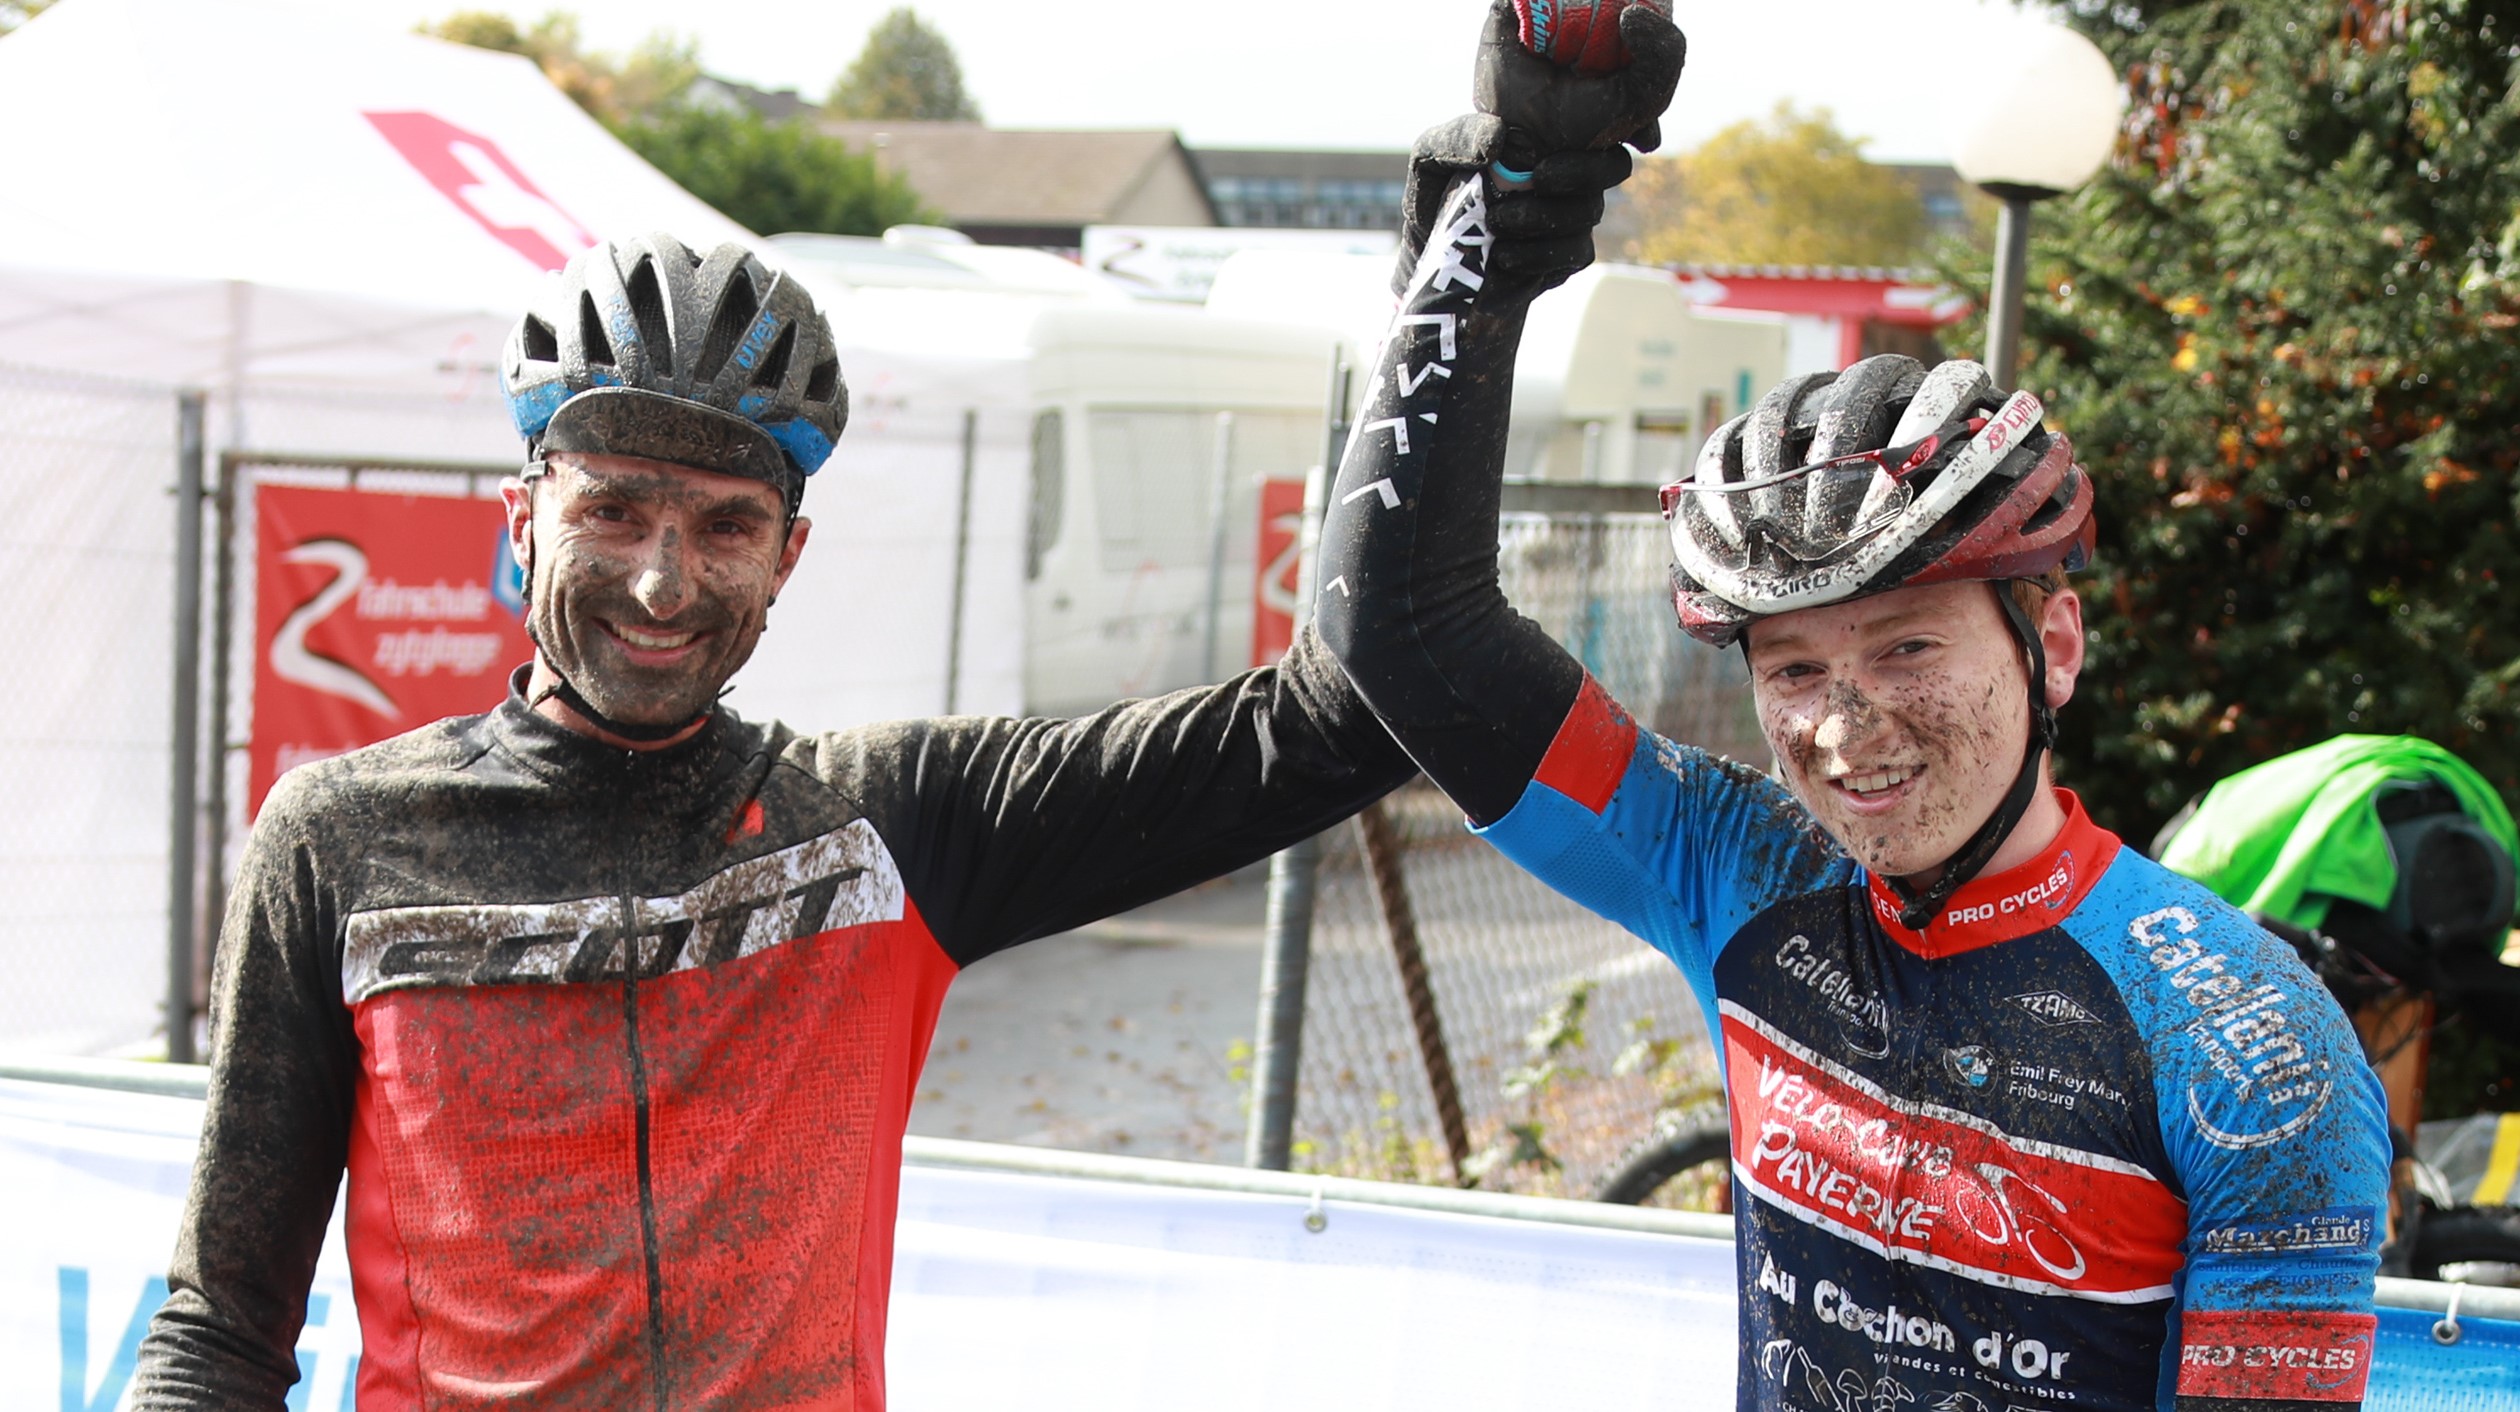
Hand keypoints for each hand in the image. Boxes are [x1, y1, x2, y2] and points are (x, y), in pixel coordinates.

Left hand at [1395, 0, 1684, 300]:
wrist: (1431, 257)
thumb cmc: (1436, 194)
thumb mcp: (1431, 157)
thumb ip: (1460, 137)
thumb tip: (1501, 139)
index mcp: (1549, 138)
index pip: (1601, 125)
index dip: (1620, 127)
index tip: (1584, 144)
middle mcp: (1569, 174)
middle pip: (1613, 167)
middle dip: (1582, 172)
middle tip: (1538, 178)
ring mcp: (1570, 218)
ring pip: (1590, 212)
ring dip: (1547, 217)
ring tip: (1498, 224)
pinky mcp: (1563, 259)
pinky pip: (1576, 254)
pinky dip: (1541, 256)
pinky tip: (1504, 257)